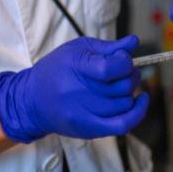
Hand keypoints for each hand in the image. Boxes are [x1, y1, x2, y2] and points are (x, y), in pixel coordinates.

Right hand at [0, 35, 148, 142]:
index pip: (112, 68)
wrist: (32, 101)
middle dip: (130, 75)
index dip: (125, 61)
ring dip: (130, 92)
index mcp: (76, 67)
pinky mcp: (89, 129)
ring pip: (125, 103)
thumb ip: (108, 47)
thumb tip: (134, 42)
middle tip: (123, 71)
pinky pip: (122, 125)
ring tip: (120, 85)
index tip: (121, 58)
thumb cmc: (56, 69)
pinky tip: (140, 100)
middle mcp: (79, 92)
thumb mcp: (77, 49)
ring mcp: (85, 113)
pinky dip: (137, 113)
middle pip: (122, 86)